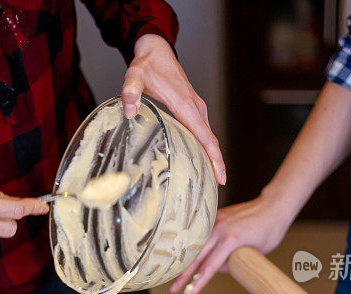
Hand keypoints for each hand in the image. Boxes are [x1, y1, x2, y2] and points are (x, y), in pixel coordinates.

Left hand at [122, 34, 225, 184]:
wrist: (157, 50)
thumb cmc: (147, 65)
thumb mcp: (134, 76)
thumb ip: (130, 92)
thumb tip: (130, 111)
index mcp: (186, 105)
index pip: (206, 137)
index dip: (215, 158)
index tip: (221, 176)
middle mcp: (196, 108)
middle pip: (211, 140)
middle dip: (216, 163)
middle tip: (216, 186)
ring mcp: (197, 108)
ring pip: (208, 136)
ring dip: (211, 155)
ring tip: (209, 178)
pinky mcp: (194, 108)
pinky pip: (203, 130)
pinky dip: (205, 145)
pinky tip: (199, 157)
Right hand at [169, 191, 295, 293]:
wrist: (272, 206)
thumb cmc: (269, 231)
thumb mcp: (254, 253)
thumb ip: (232, 262)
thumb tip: (214, 268)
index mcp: (231, 239)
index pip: (209, 267)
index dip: (197, 284)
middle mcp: (219, 229)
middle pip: (195, 257)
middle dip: (183, 276)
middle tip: (173, 290)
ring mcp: (214, 221)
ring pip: (193, 244)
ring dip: (183, 260)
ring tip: (175, 274)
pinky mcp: (213, 217)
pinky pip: (199, 234)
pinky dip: (190, 245)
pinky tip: (182, 255)